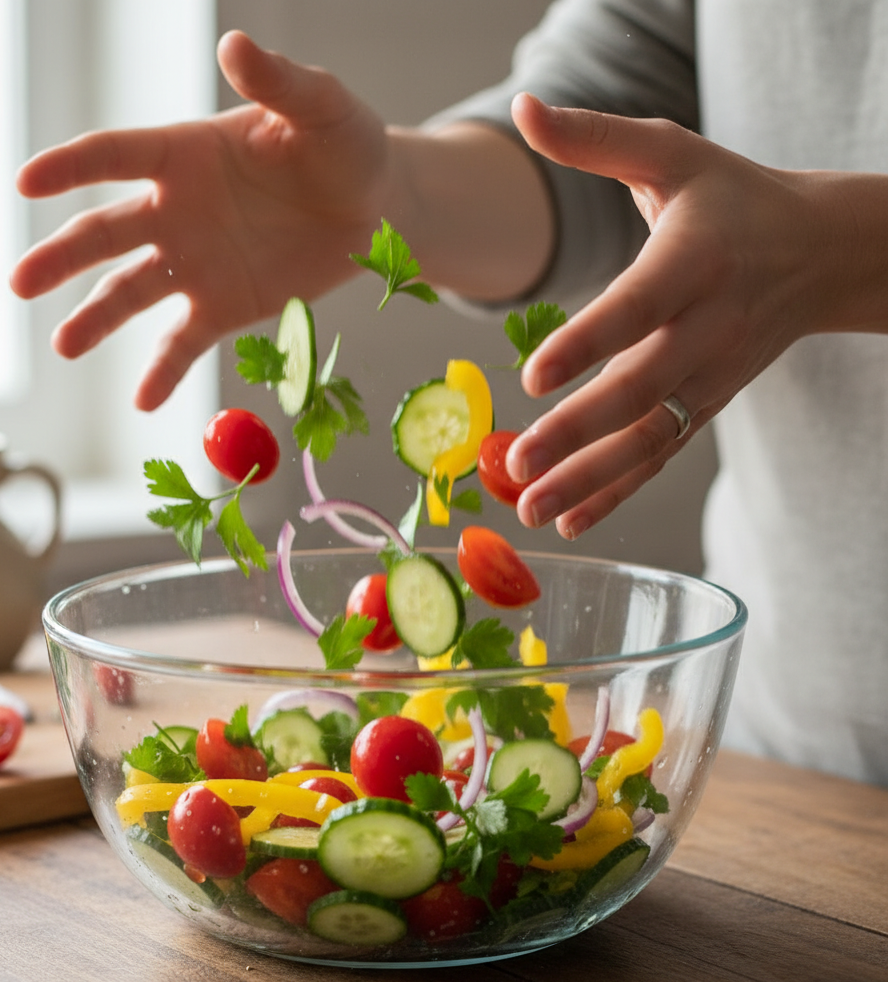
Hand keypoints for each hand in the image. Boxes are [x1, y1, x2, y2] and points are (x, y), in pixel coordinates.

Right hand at [10, 31, 389, 409]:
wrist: (379, 208)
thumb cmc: (346, 146)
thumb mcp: (319, 106)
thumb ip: (277, 83)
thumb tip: (235, 46)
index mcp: (187, 153)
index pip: (114, 157)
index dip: (70, 168)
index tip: (27, 183)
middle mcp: (177, 210)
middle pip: (105, 234)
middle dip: (62, 258)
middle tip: (21, 283)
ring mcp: (197, 262)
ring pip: (130, 292)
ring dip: (94, 318)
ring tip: (63, 346)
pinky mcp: (225, 307)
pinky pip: (183, 343)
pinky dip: (163, 372)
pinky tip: (143, 402)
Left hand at [505, 93, 887, 537]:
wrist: (816, 253)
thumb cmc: (730, 199)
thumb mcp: (670, 155)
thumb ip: (594, 139)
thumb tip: (522, 108)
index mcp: (693, 262)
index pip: (636, 308)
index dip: (588, 343)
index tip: (535, 377)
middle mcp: (705, 329)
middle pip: (640, 391)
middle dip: (578, 434)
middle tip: (518, 464)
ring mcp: (708, 378)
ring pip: (647, 438)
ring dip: (589, 480)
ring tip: (531, 510)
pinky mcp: (704, 406)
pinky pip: (658, 457)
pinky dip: (615, 492)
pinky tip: (568, 519)